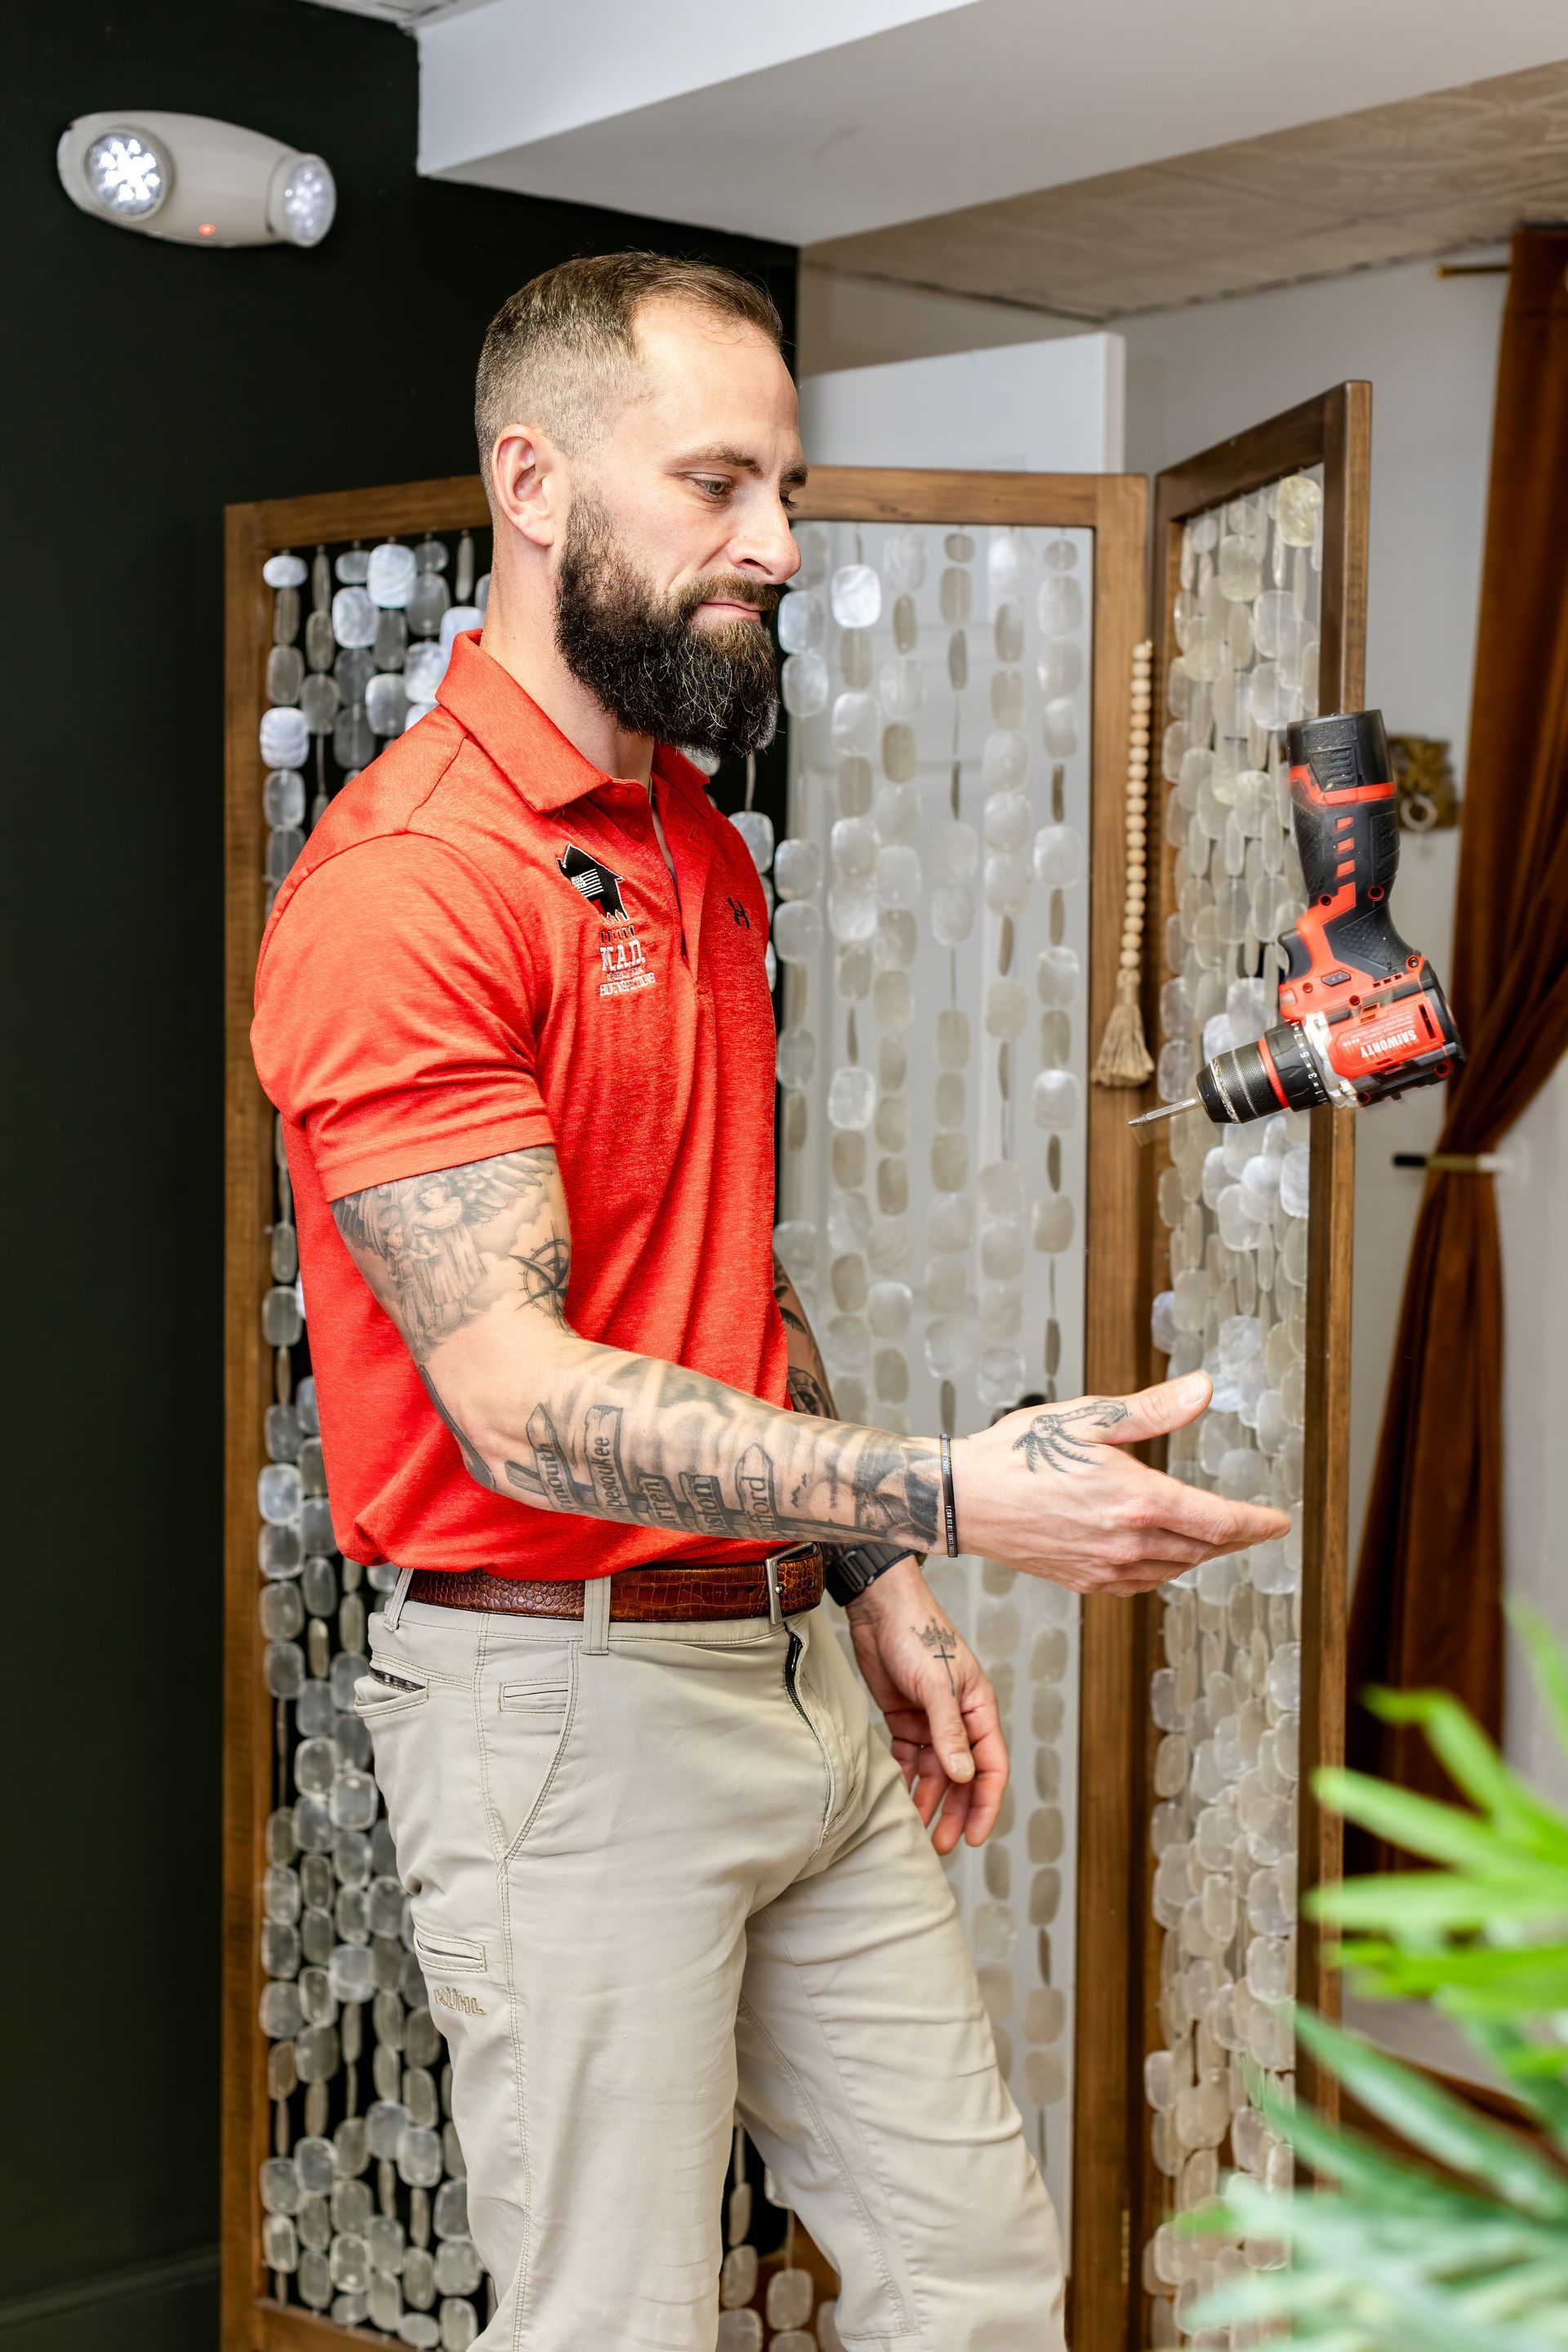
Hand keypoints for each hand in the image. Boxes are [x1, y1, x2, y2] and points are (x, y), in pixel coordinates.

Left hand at [844, 1558, 1006, 1853]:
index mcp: (980, 1710)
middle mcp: (959, 1719)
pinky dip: (905, 1779)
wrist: (879, 1607)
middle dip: (955, 1812)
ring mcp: (931, 1720)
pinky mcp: (904, 1717)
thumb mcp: (937, 1685)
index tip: (973, 1836)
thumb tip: (963, 1778)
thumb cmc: (918, 1634)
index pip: (991, 1767)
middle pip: (963, 1777)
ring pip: (935, 1773)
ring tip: (916, 1832)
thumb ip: (950, 1732)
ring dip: (928, 1801)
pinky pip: (909, 1759)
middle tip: (942, 1846)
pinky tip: (897, 1800)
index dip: (985, 1804)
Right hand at [952, 1372, 1289, 1594]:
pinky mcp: (1083, 1580)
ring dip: (1201, 1554)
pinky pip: (1141, 1583)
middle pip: (1202, 1549)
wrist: (962, 1499)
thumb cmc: (1018, 1453)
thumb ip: (1152, 1410)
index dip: (1255, 1524)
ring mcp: (1104, 1567)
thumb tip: (1204, 1390)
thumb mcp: (1088, 1417)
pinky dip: (1165, 1570)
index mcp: (1135, 1500)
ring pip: (1174, 1568)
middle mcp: (1127, 1542)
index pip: (1217, 1522)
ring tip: (1215, 1539)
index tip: (1278, 1523)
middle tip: (1256, 1529)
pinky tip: (1163, 1557)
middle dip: (1235, 1539)